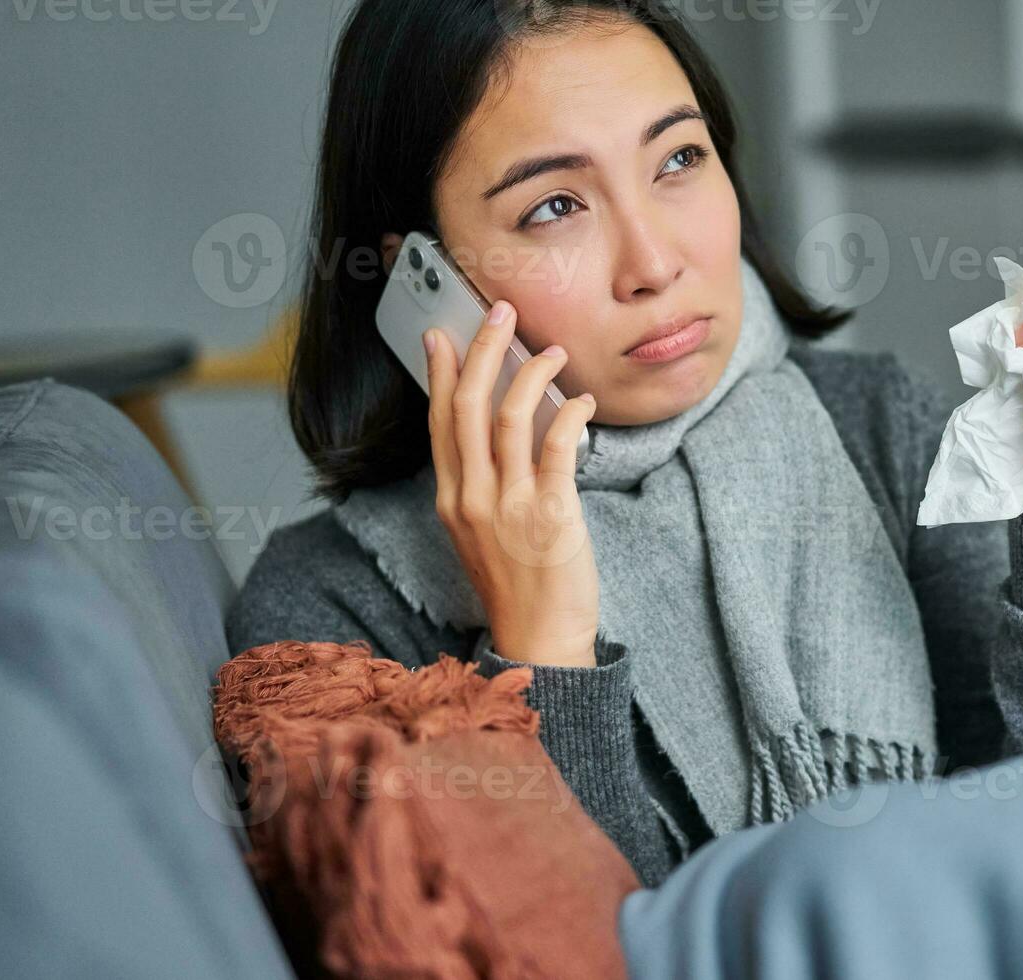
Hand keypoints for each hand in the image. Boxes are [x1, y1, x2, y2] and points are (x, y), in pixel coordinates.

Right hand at [425, 300, 601, 667]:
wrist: (540, 639)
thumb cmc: (517, 583)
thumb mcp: (481, 530)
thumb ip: (483, 481)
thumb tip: (500, 425)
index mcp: (451, 498)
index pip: (439, 421)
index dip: (440, 372)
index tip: (442, 333)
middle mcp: (471, 498)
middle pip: (467, 406)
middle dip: (483, 350)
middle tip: (501, 314)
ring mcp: (509, 506)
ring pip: (508, 417)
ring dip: (531, 372)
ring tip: (551, 351)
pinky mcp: (551, 515)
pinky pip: (557, 447)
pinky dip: (570, 414)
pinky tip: (583, 402)